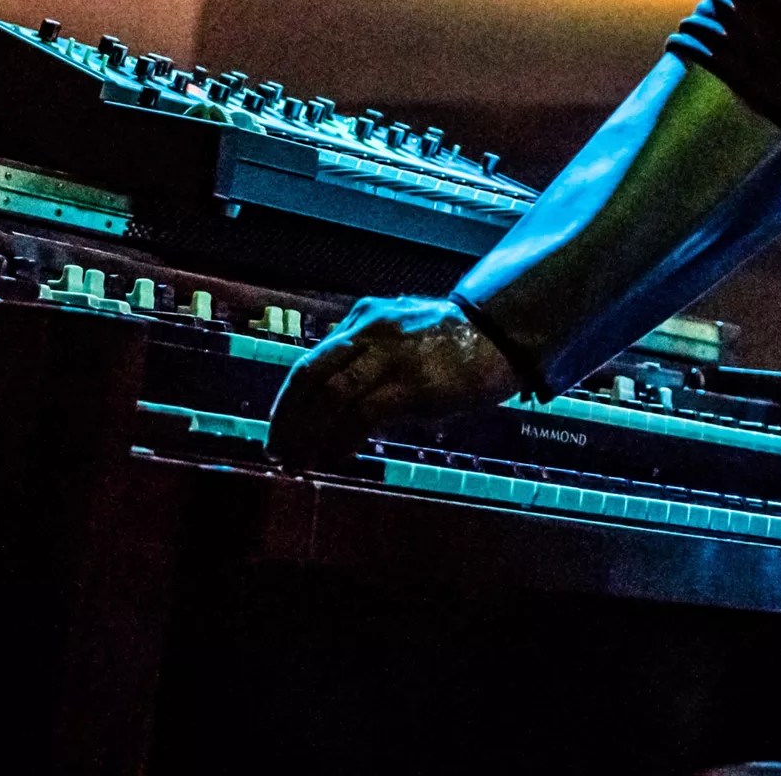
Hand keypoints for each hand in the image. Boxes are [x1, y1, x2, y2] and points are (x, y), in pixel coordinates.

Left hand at [267, 295, 520, 471]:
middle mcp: (369, 331)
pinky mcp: (412, 382)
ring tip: (298, 460)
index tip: (279, 430)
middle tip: (276, 449)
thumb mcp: (401, 340)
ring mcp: (390, 355)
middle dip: (288, 417)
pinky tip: (334, 456)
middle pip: (310, 375)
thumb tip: (337, 408)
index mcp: (363, 320)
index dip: (289, 401)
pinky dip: (341, 437)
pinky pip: (363, 413)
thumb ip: (369, 362)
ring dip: (309, 433)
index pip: (311, 361)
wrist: (503, 332)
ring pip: (331, 395)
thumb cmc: (453, 344)